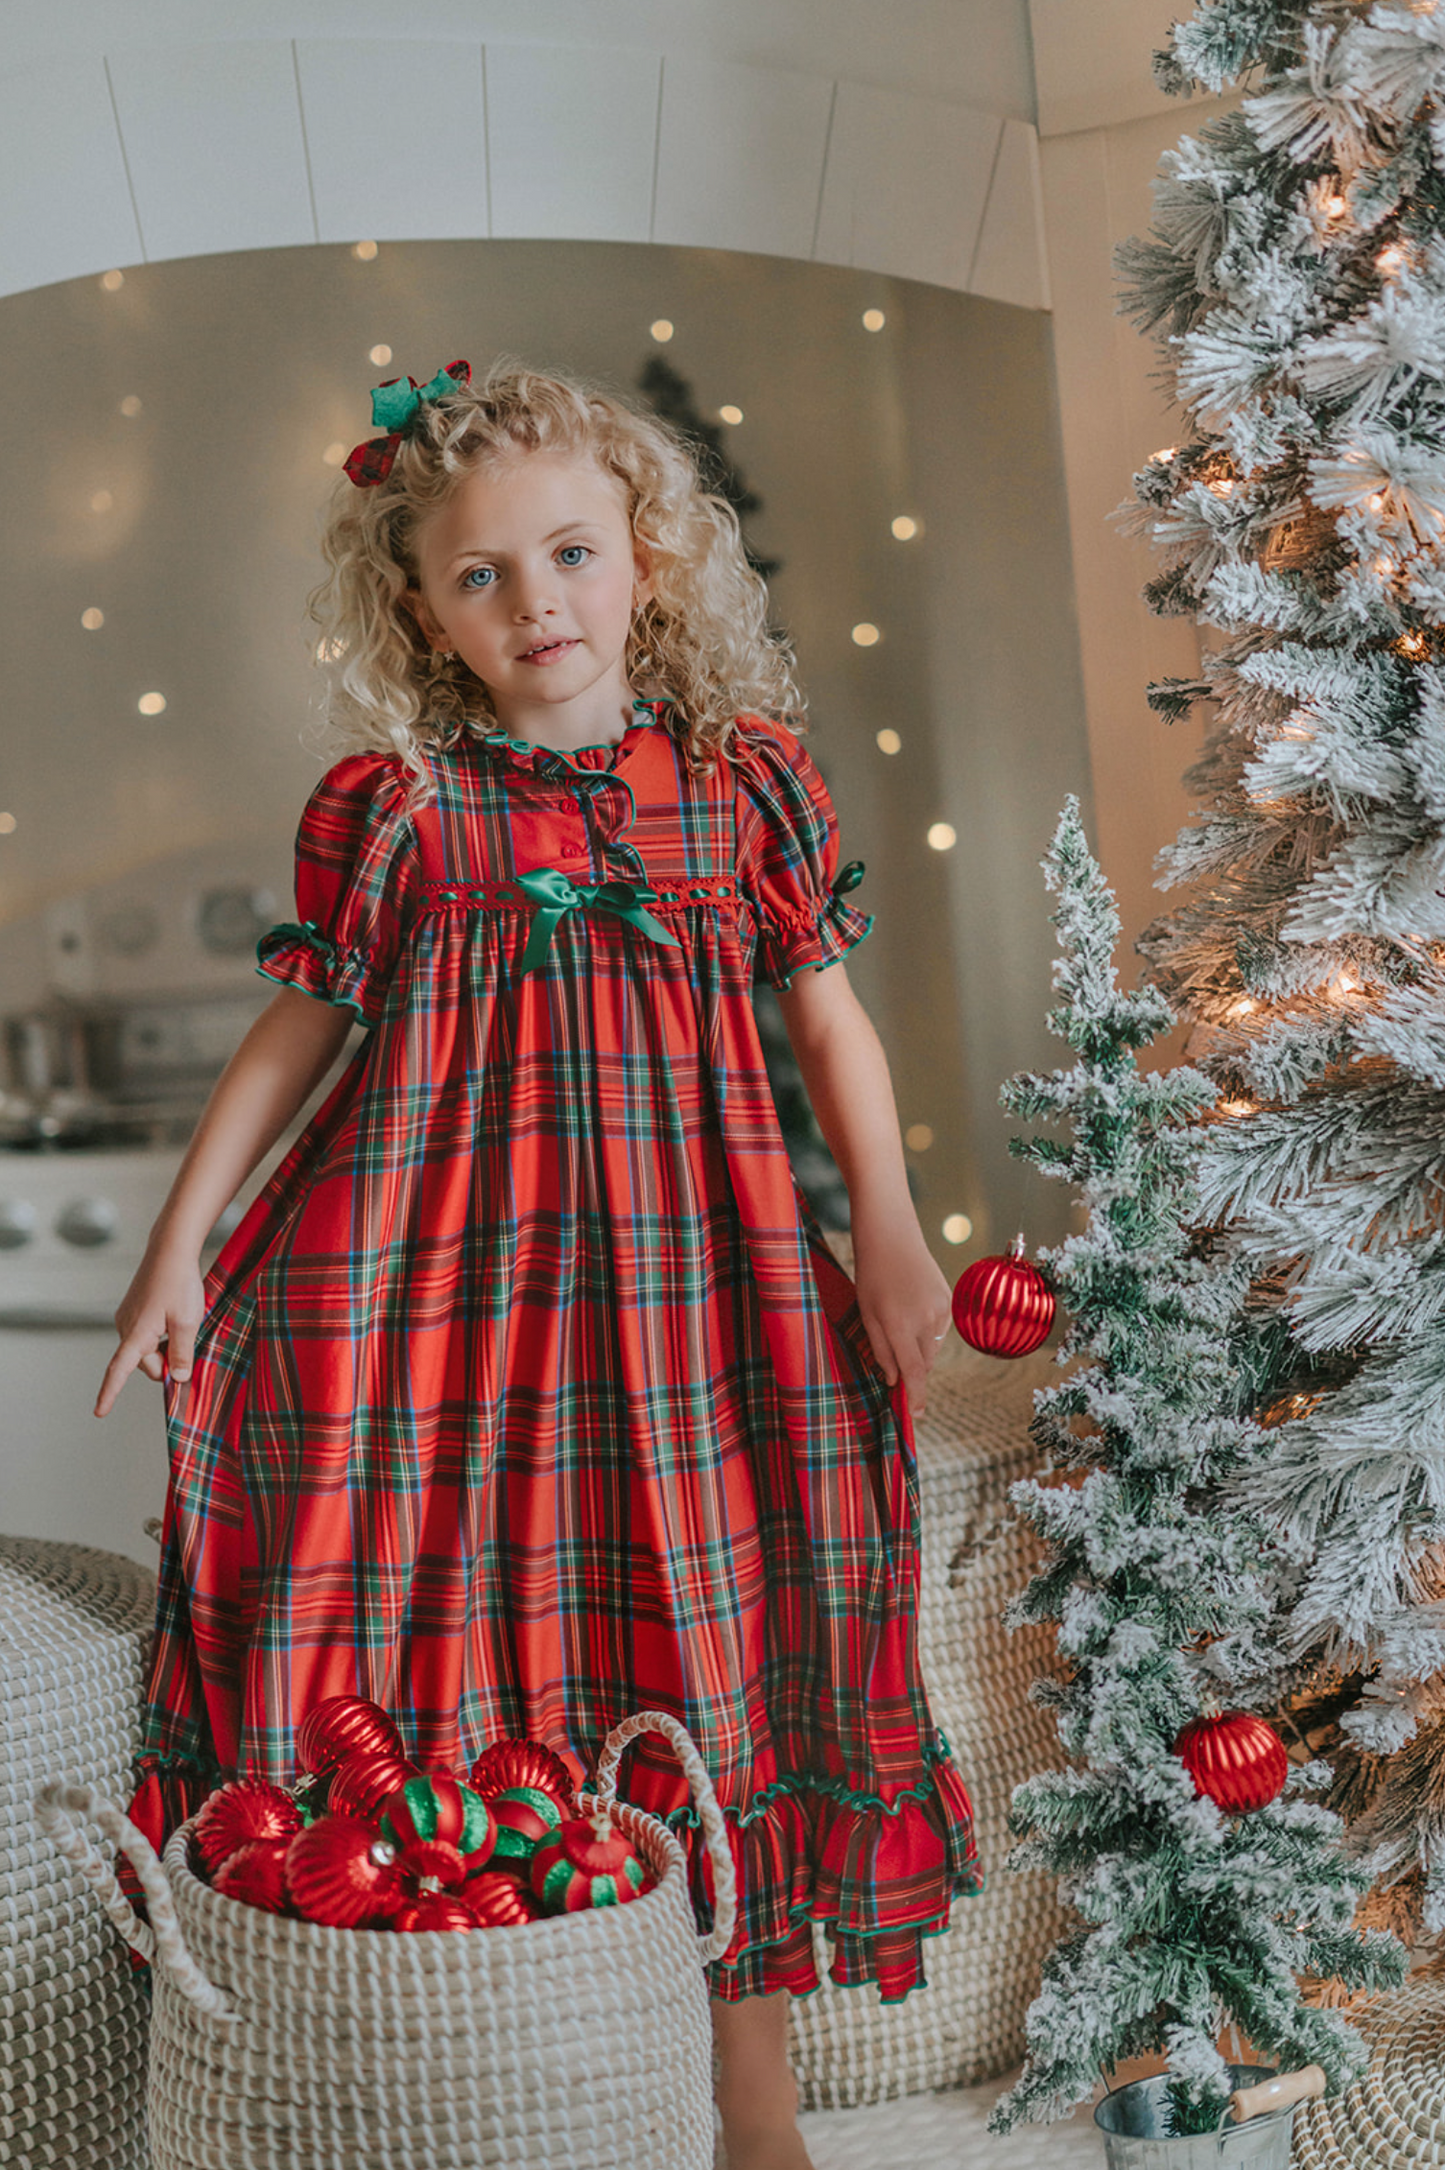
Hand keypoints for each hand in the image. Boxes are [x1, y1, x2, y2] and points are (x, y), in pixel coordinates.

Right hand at [94, 1242, 204, 1417]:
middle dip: (166, 1363)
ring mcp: (127, 1318)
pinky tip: (173, 1317)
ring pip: (146, 1350)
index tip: (99, 1412)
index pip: (118, 1370)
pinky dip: (160, 1336)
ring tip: (181, 1322)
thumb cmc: (179, 1283)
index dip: (109, 1393)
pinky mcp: (133, 1311)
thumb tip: (177, 1378)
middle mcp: (125, 1327)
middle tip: (189, 1344)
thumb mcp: (188, 1322)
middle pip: (145, 1364)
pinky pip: (146, 1335)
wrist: (171, 1249)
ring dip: (165, 1347)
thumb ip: (182, 1353)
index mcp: (136, 1334)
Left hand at [850, 1215, 952, 1415]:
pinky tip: (911, 1307)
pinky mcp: (949, 1300)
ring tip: (898, 1319)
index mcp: (900, 1326)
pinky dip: (926, 1329)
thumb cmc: (871, 1274)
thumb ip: (881, 1350)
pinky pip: (939, 1329)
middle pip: (924, 1362)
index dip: (915, 1396)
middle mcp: (926, 1320)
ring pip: (932, 1347)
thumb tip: (894, 1380)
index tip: (914, 1414)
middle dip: (911, 1368)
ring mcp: (942, 1310)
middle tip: (892, 1359)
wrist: (891, 1234)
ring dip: (918, 1348)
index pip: (914, 1373)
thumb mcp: (867, 1314)